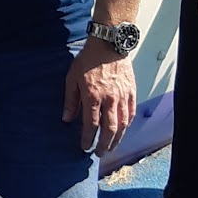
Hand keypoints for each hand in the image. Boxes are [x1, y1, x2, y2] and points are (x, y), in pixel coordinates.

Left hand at [62, 38, 137, 156]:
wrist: (108, 45)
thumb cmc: (87, 60)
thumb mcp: (71, 78)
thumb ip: (70, 100)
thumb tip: (66, 119)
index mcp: (93, 96)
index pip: (91, 124)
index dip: (87, 138)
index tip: (84, 146)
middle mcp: (109, 99)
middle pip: (109, 129)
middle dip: (104, 144)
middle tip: (99, 153)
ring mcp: (122, 96)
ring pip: (122, 124)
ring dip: (117, 138)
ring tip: (111, 147)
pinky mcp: (131, 92)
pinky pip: (131, 113)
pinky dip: (127, 125)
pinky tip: (122, 131)